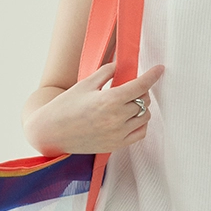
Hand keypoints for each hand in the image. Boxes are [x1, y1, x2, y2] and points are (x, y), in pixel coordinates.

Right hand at [25, 62, 164, 155]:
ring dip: (142, 107)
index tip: (159, 69)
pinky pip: (140, 133)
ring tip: (129, 102)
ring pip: (145, 117)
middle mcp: (117, 118)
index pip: (140, 86)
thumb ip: (107, 72)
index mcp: (109, 100)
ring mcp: (118, 134)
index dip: (152, 76)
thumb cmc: (65, 106)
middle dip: (141, 91)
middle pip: (144, 101)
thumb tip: (122, 65)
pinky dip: (140, 123)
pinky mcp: (116, 145)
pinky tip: (130, 117)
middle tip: (131, 87)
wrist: (51, 133)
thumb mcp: (85, 84)